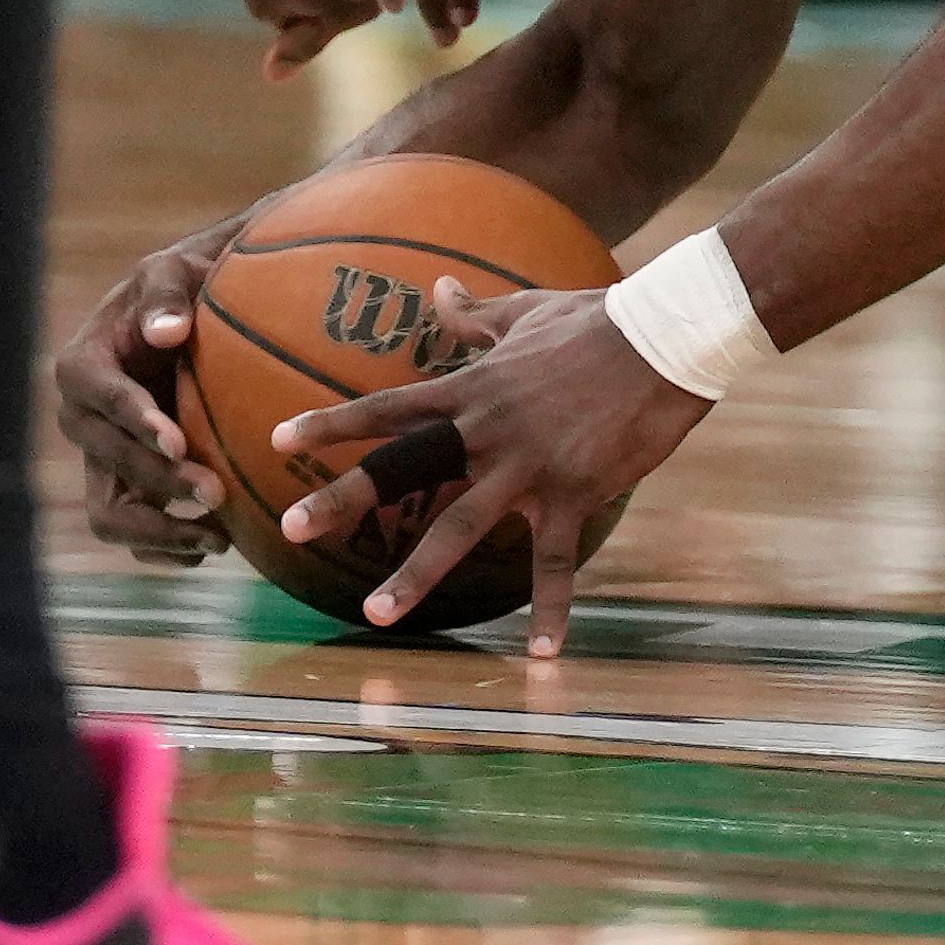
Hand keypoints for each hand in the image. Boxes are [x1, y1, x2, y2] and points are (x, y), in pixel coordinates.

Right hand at [52, 222, 245, 563]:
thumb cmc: (182, 283)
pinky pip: (130, 528)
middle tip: (219, 493)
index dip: (138, 423)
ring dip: (159, 530)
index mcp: (83, 366)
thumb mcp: (172, 272)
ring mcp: (101, 456)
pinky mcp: (125, 481)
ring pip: (110, 511)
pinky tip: (208, 549)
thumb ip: (166, 296)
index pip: (104, 399)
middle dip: (162, 481)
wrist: (189, 315)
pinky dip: (162, 547)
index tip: (179, 443)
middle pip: (110, 462)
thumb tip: (166, 332)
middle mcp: (82, 418)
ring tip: (218, 539)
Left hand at [273, 281, 707, 654]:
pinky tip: (540, 655)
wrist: (665, 336)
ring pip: (460, 526)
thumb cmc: (597, 319)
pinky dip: (550, 609)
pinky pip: (556, 562)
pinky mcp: (573, 493)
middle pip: (404, 467)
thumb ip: (475, 315)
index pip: (388, 407)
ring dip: (416, 573)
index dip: (332, 423)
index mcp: (473, 387)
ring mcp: (529, 465)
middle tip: (290, 528)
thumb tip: (437, 289)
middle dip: (344, 497)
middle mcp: (488, 429)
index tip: (279, 439)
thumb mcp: (527, 311)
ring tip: (376, 614)